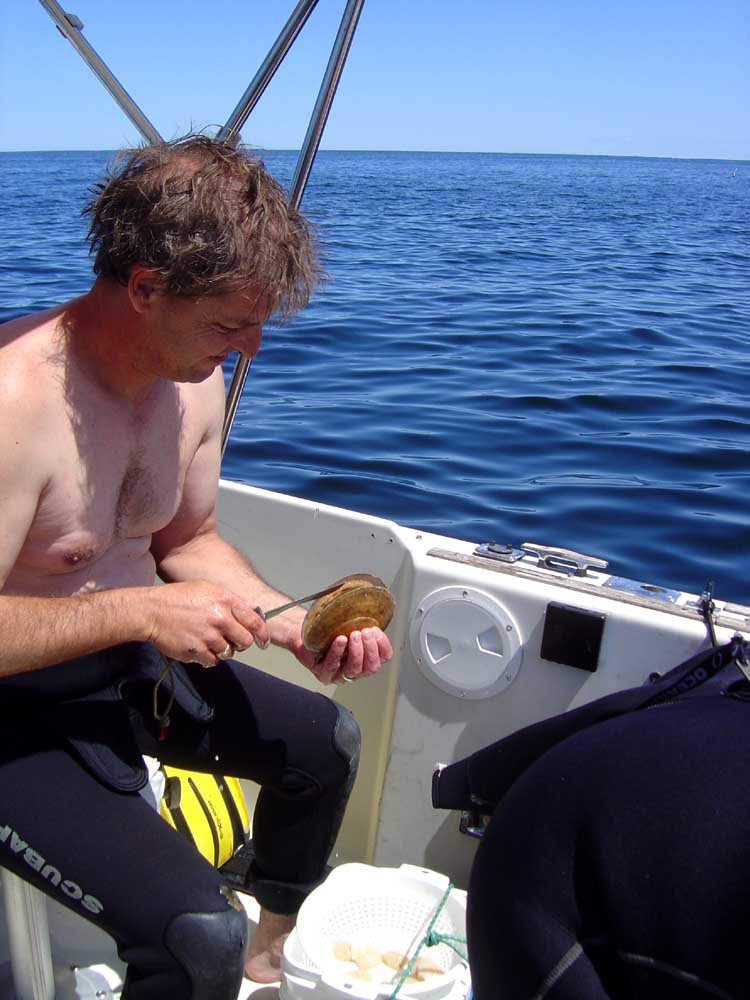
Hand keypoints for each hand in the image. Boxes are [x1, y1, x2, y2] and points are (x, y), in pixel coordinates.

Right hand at [144, 580, 269, 665]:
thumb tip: (250, 611)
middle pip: (245, 641)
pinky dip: (208, 656)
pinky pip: (212, 660)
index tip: (263, 641)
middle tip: (231, 640)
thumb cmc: (178, 597)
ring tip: (207, 639)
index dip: (262, 634)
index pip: (254, 621)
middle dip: (241, 643)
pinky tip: (198, 646)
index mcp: (225, 601)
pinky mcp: (197, 652)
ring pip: (229, 652)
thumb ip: (229, 601)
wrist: (151, 611)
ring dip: (222, 649)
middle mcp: (219, 619)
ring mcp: (208, 637)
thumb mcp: (207, 588)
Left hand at [295, 627, 392, 685]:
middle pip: (371, 667)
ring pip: (354, 670)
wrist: (302, 631)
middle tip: (366, 632)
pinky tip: (340, 640)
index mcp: (365, 658)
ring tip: (354, 635)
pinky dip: (337, 652)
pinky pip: (332, 666)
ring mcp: (339, 674)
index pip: (383, 657)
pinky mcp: (323, 673)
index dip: (383, 646)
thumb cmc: (327, 629)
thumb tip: (376, 612)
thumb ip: (363, 623)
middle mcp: (354, 669)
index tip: (376, 631)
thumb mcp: (349, 624)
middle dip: (371, 649)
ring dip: (357, 652)